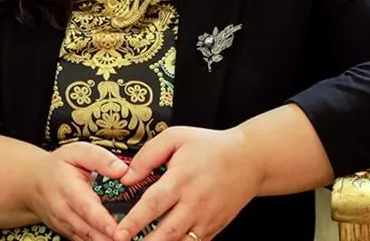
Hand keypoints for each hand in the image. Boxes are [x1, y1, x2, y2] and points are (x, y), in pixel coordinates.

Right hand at [24, 141, 128, 240]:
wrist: (32, 182)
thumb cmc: (58, 166)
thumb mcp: (77, 152)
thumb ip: (100, 159)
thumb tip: (123, 170)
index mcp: (69, 189)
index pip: (87, 208)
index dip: (103, 222)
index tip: (118, 230)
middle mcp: (64, 211)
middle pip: (89, 230)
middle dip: (109, 237)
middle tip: (127, 238)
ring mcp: (64, 225)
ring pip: (87, 239)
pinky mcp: (67, 233)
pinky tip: (111, 240)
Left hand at [113, 126, 261, 240]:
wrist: (249, 159)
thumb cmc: (210, 146)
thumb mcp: (175, 138)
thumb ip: (148, 156)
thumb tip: (126, 176)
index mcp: (181, 180)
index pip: (153, 204)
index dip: (134, 221)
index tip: (119, 232)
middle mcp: (194, 203)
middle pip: (166, 232)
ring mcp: (206, 219)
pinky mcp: (215, 228)